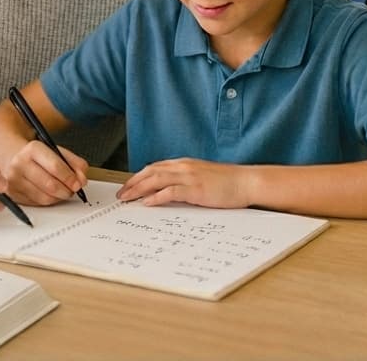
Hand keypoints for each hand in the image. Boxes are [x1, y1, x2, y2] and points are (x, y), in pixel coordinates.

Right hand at [0, 140, 88, 206]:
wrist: (11, 155)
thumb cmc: (36, 154)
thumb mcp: (56, 150)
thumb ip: (74, 162)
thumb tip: (82, 178)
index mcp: (32, 149)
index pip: (55, 167)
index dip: (70, 177)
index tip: (79, 183)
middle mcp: (20, 164)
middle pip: (50, 185)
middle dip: (67, 190)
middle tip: (74, 189)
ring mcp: (13, 181)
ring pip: (44, 197)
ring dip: (59, 197)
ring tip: (64, 191)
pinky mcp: (12, 195)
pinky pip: (37, 203)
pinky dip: (49, 201)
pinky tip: (52, 194)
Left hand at [118, 158, 250, 207]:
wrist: (246, 182)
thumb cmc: (227, 182)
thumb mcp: (203, 177)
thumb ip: (186, 180)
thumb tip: (171, 190)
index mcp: (185, 163)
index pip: (155, 168)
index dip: (139, 177)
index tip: (128, 186)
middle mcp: (184, 167)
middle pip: (151, 172)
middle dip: (133, 183)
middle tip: (121, 194)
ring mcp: (189, 177)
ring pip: (156, 180)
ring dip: (139, 189)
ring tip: (127, 198)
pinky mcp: (195, 189)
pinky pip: (170, 192)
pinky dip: (156, 197)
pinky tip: (147, 203)